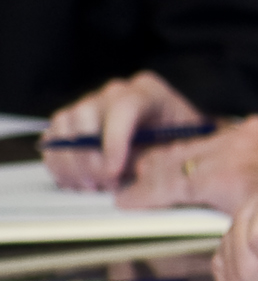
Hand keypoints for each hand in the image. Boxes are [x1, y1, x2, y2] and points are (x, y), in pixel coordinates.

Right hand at [41, 72, 204, 191]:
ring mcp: (90, 104)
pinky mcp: (72, 122)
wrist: (176, 141)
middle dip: (92, 159)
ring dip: (72, 164)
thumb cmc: (181, 145)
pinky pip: (52, 139)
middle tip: (106, 186)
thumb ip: (157, 159)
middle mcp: (115, 93)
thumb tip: (132, 173)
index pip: (123, 107)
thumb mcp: (180, 150)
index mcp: (147, 93)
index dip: (114, 141)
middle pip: (85, 116)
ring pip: (63, 127)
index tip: (115, 172)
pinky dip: (59, 164)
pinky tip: (76, 182)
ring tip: (92, 187)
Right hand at [113, 116, 257, 213]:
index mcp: (232, 172)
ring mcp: (249, 134)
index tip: (126, 200)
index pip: (171, 180)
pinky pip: (217, 138)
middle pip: (176, 157)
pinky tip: (195, 163)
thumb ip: (213, 221)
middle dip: (151, 172)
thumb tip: (182, 225)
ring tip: (155, 174)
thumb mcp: (253, 228)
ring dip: (173, 159)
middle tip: (133, 186)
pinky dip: (201, 152)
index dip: (144, 193)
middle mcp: (238, 146)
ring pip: (193, 144)